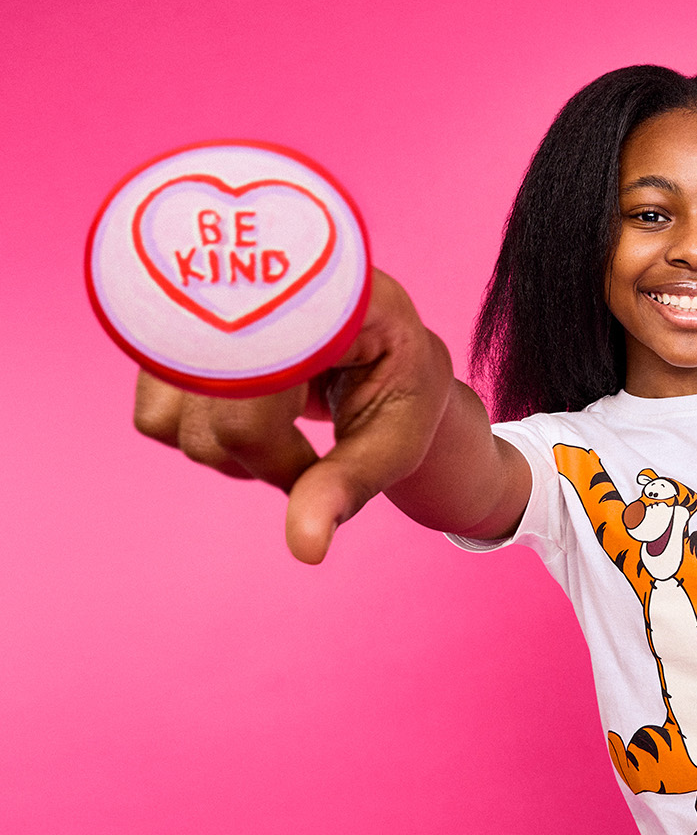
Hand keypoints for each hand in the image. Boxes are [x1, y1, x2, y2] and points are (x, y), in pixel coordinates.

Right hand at [133, 269, 451, 563]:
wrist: (386, 344)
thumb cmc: (401, 385)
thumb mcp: (396, 437)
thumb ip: (350, 486)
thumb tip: (305, 550)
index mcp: (325, 296)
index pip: (259, 390)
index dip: (282, 454)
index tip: (318, 463)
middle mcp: (254, 284)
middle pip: (214, 417)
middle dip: (261, 459)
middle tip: (308, 451)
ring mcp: (205, 304)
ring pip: (173, 423)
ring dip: (226, 450)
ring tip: (281, 426)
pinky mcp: (171, 332)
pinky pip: (155, 419)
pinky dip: (197, 435)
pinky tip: (248, 413)